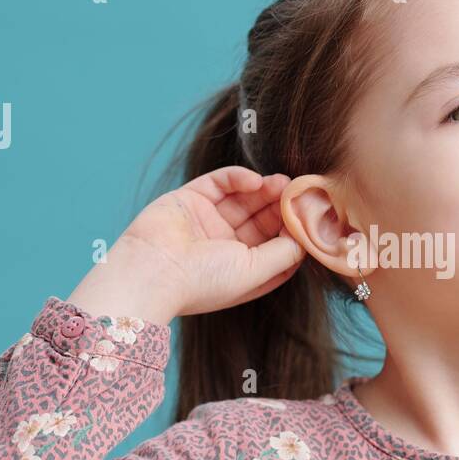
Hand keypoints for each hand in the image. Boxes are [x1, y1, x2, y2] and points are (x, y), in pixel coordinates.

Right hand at [69, 166, 306, 324]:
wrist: (151, 271)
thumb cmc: (204, 281)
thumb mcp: (256, 272)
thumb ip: (285, 253)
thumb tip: (306, 236)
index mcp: (241, 269)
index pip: (276, 246)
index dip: (293, 231)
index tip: (307, 218)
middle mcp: (225, 246)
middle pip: (262, 219)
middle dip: (281, 206)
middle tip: (298, 192)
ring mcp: (208, 221)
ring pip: (245, 199)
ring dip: (265, 189)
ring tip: (282, 183)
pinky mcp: (191, 198)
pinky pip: (221, 182)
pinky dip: (239, 178)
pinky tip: (255, 181)